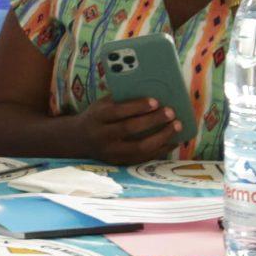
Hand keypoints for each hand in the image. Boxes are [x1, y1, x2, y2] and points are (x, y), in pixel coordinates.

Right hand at [72, 95, 186, 164]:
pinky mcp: (119, 162)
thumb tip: (150, 92)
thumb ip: (121, 100)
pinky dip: (161, 149)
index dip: (138, 107)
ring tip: (177, 126)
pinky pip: (144, 158)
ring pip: (140, 147)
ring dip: (162, 137)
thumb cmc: (97, 116)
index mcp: (97, 118)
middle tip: (171, 112)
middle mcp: (102, 136)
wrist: (79, 139)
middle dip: (153, 120)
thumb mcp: (102, 104)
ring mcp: (111, 152)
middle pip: (130, 129)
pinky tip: (173, 141)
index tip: (156, 101)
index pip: (118, 112)